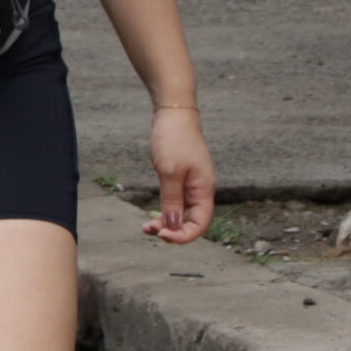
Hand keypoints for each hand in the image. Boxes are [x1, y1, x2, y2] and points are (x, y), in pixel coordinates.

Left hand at [143, 107, 215, 242]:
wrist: (174, 114)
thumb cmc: (173, 140)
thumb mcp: (169, 172)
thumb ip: (172, 201)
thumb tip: (173, 226)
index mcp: (204, 190)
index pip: (201, 224)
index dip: (184, 235)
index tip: (162, 235)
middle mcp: (201, 190)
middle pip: (192, 221)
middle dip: (172, 231)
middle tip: (147, 229)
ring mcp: (193, 184)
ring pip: (183, 213)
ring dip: (167, 222)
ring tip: (146, 226)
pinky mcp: (183, 178)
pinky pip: (178, 202)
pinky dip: (166, 210)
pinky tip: (154, 214)